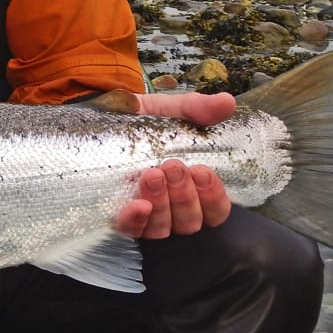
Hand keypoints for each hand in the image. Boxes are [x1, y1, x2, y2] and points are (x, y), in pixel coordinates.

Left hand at [113, 91, 235, 238]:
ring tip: (152, 174)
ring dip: (162, 204)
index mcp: (194, 187)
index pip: (216, 210)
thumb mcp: (172, 110)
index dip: (213, 196)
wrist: (105, 118)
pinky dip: (136, 220)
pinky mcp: (119, 217)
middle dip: (184, 195)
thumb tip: (227, 102)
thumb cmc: (146, 121)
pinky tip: (138, 205)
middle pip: (190, 221)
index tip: (202, 170)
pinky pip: (131, 230)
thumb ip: (199, 109)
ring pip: (163, 228)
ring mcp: (147, 216)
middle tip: (173, 166)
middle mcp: (174, 208)